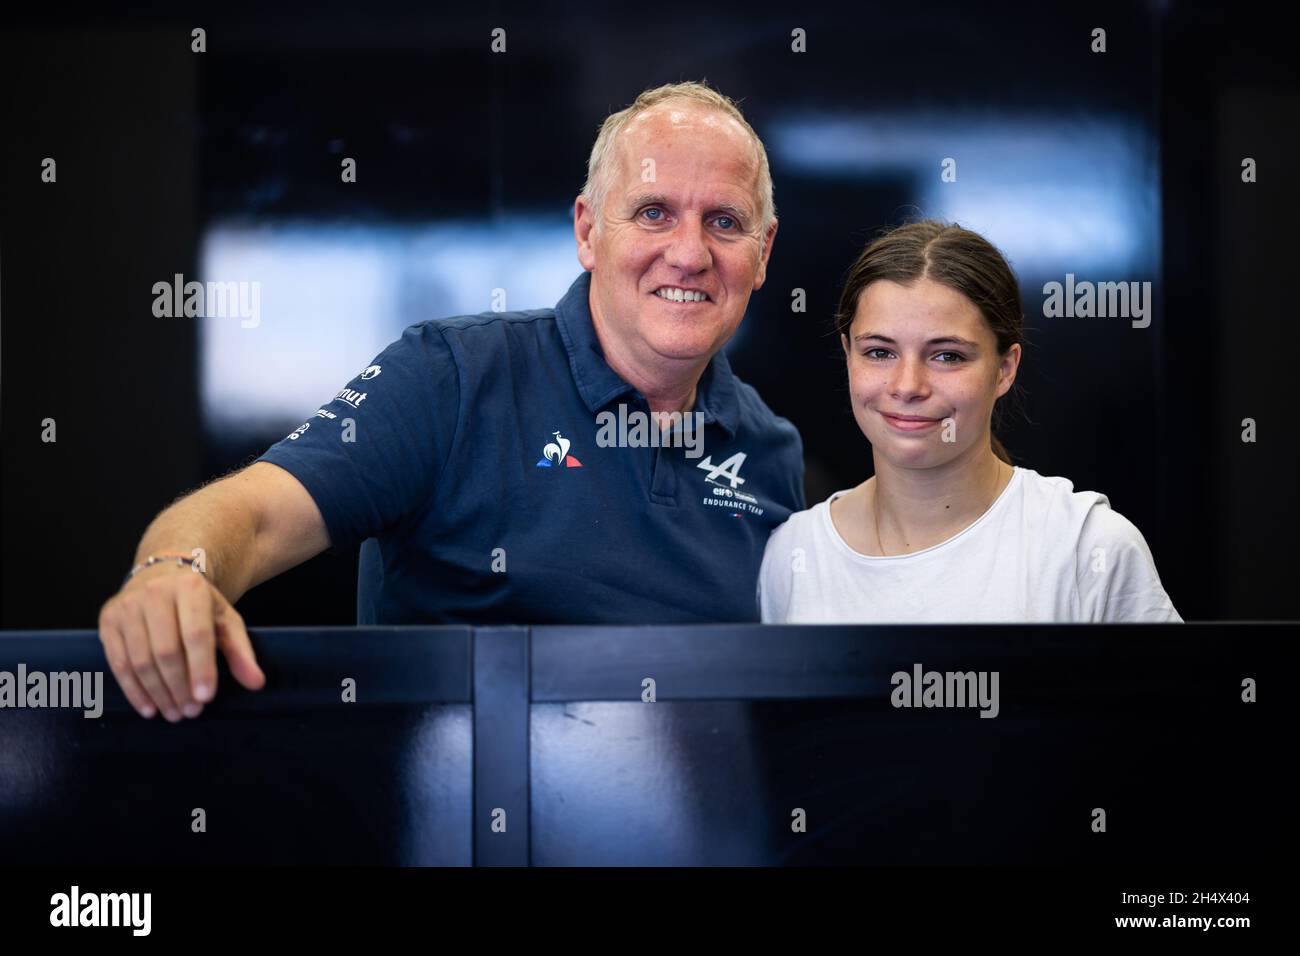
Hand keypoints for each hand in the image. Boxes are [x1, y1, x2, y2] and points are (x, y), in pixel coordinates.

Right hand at [97, 563, 265, 720]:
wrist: (162, 576)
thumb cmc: (199, 605)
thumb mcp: (225, 621)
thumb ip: (241, 652)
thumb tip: (257, 683)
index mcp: (190, 588)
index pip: (196, 635)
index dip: (201, 669)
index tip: (206, 698)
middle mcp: (155, 593)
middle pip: (166, 651)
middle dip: (179, 687)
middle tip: (191, 712)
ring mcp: (127, 606)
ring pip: (140, 660)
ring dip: (158, 693)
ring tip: (174, 713)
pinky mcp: (108, 620)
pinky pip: (118, 663)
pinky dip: (133, 690)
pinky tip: (149, 708)